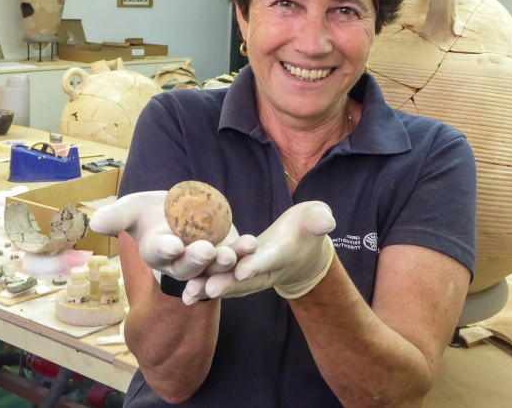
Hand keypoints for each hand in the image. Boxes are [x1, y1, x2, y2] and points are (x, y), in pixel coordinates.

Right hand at [90, 191, 254, 280]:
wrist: (177, 211)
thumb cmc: (149, 213)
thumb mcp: (132, 209)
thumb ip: (117, 217)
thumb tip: (95, 222)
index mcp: (157, 251)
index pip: (159, 252)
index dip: (165, 249)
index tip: (171, 244)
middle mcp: (180, 262)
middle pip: (188, 265)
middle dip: (197, 259)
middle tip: (206, 251)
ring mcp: (204, 261)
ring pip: (213, 267)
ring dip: (223, 262)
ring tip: (230, 254)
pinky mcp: (224, 252)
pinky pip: (234, 258)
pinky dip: (243, 253)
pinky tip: (251, 244)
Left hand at [183, 201, 334, 303]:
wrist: (300, 251)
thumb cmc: (307, 227)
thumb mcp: (316, 217)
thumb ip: (319, 219)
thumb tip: (327, 221)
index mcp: (283, 254)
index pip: (269, 260)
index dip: (257, 264)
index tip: (243, 269)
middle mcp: (266, 270)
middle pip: (245, 279)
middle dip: (228, 284)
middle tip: (210, 288)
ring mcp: (251, 276)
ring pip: (230, 285)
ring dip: (211, 289)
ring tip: (189, 293)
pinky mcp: (237, 276)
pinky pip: (221, 283)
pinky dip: (204, 289)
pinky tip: (185, 293)